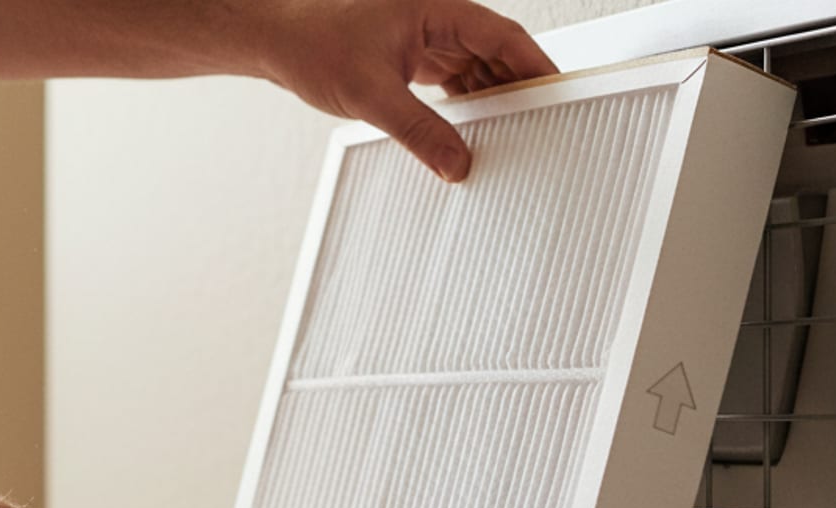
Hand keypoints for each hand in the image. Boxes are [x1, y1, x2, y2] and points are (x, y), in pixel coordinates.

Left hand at [251, 0, 557, 180]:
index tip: (560, 94)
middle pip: (497, 51)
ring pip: (476, 65)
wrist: (275, 39)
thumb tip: (456, 165)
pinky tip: (474, 129)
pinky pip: (453, 76)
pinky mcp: (410, 54)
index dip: (536, 66)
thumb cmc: (313, 43)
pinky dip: (466, 101)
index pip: (505, 36)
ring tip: (514, 132)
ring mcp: (424, 35)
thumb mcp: (371, 96)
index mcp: (437, 8)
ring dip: (493, 96)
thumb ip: (419, 132)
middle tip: (544, 124)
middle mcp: (436, 17)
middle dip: (520, 86)